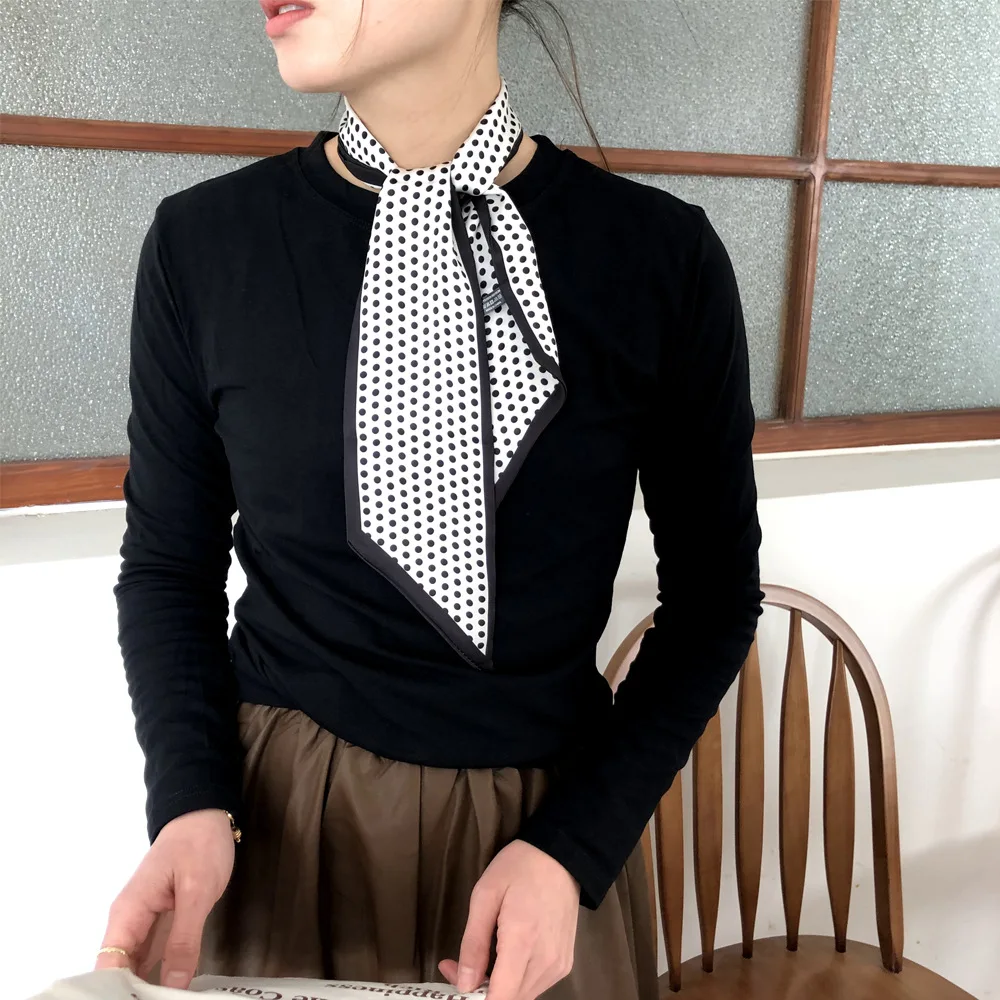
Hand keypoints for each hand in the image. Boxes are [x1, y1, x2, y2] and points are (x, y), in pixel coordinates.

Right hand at [95, 808, 234, 988]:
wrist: (205, 814)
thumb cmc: (199, 845)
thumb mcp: (197, 891)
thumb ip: (184, 940)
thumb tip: (173, 987)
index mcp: (128, 913)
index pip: (107, 967)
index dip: (118, 993)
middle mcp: (129, 922)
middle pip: (120, 973)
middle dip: (136, 994)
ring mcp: (144, 923)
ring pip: (137, 969)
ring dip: (149, 989)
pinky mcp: (162, 923)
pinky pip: (154, 958)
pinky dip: (162, 976)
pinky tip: (174, 990)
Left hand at [439, 839, 579, 999]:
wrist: (561, 855)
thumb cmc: (519, 867)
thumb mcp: (485, 895)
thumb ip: (473, 943)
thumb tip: (465, 984)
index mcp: (522, 942)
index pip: (501, 999)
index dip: (476, 999)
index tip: (459, 981)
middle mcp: (545, 962)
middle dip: (480, 991)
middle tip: (458, 966)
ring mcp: (558, 965)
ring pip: (521, 996)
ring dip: (497, 987)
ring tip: (479, 958)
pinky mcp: (564, 964)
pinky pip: (534, 986)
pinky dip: (515, 981)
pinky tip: (504, 957)